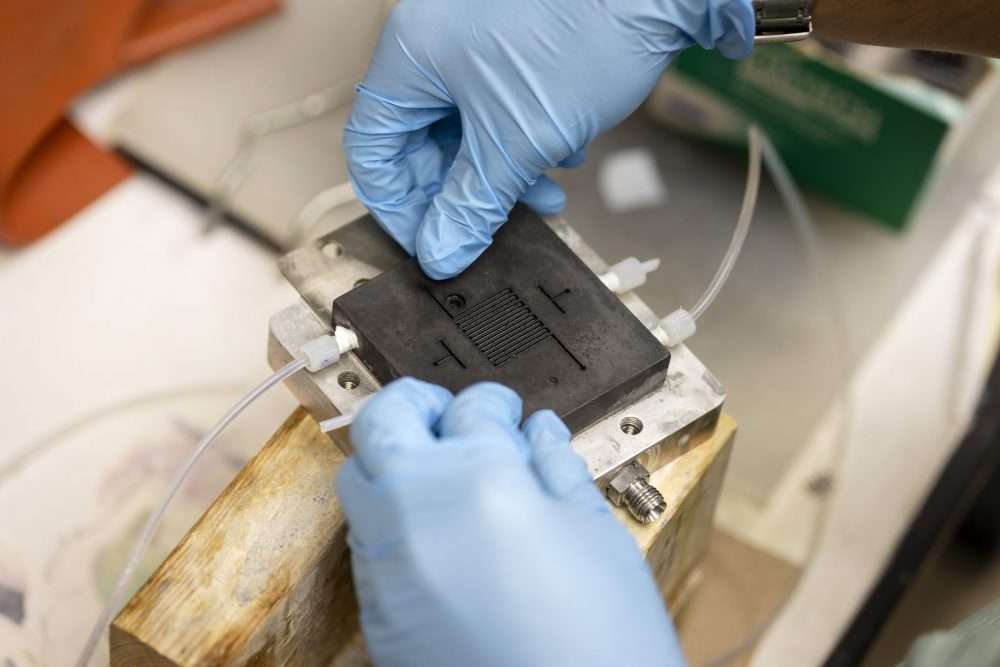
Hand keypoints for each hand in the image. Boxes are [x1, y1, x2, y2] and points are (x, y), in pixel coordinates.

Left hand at [336, 378, 685, 666]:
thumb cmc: (598, 645)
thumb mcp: (597, 537)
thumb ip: (558, 470)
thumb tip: (540, 432)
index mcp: (478, 479)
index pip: (470, 408)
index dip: (492, 400)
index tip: (503, 408)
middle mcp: (414, 513)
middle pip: (382, 423)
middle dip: (414, 405)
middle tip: (450, 416)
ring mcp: (386, 564)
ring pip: (362, 482)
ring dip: (396, 462)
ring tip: (446, 476)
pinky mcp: (376, 612)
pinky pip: (368, 542)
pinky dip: (394, 521)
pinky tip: (442, 536)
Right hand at [345, 0, 753, 278]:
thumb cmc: (588, 37)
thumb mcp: (519, 141)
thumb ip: (472, 206)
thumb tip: (441, 253)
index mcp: (411, 54)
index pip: (372, 148)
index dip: (399, 208)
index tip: (431, 244)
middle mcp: (432, 40)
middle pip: (418, 141)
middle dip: (461, 191)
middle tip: (490, 227)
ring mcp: (471, 39)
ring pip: (462, 129)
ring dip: (499, 172)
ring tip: (542, 194)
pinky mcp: (508, 44)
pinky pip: (493, 107)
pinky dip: (520, 140)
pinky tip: (561, 151)